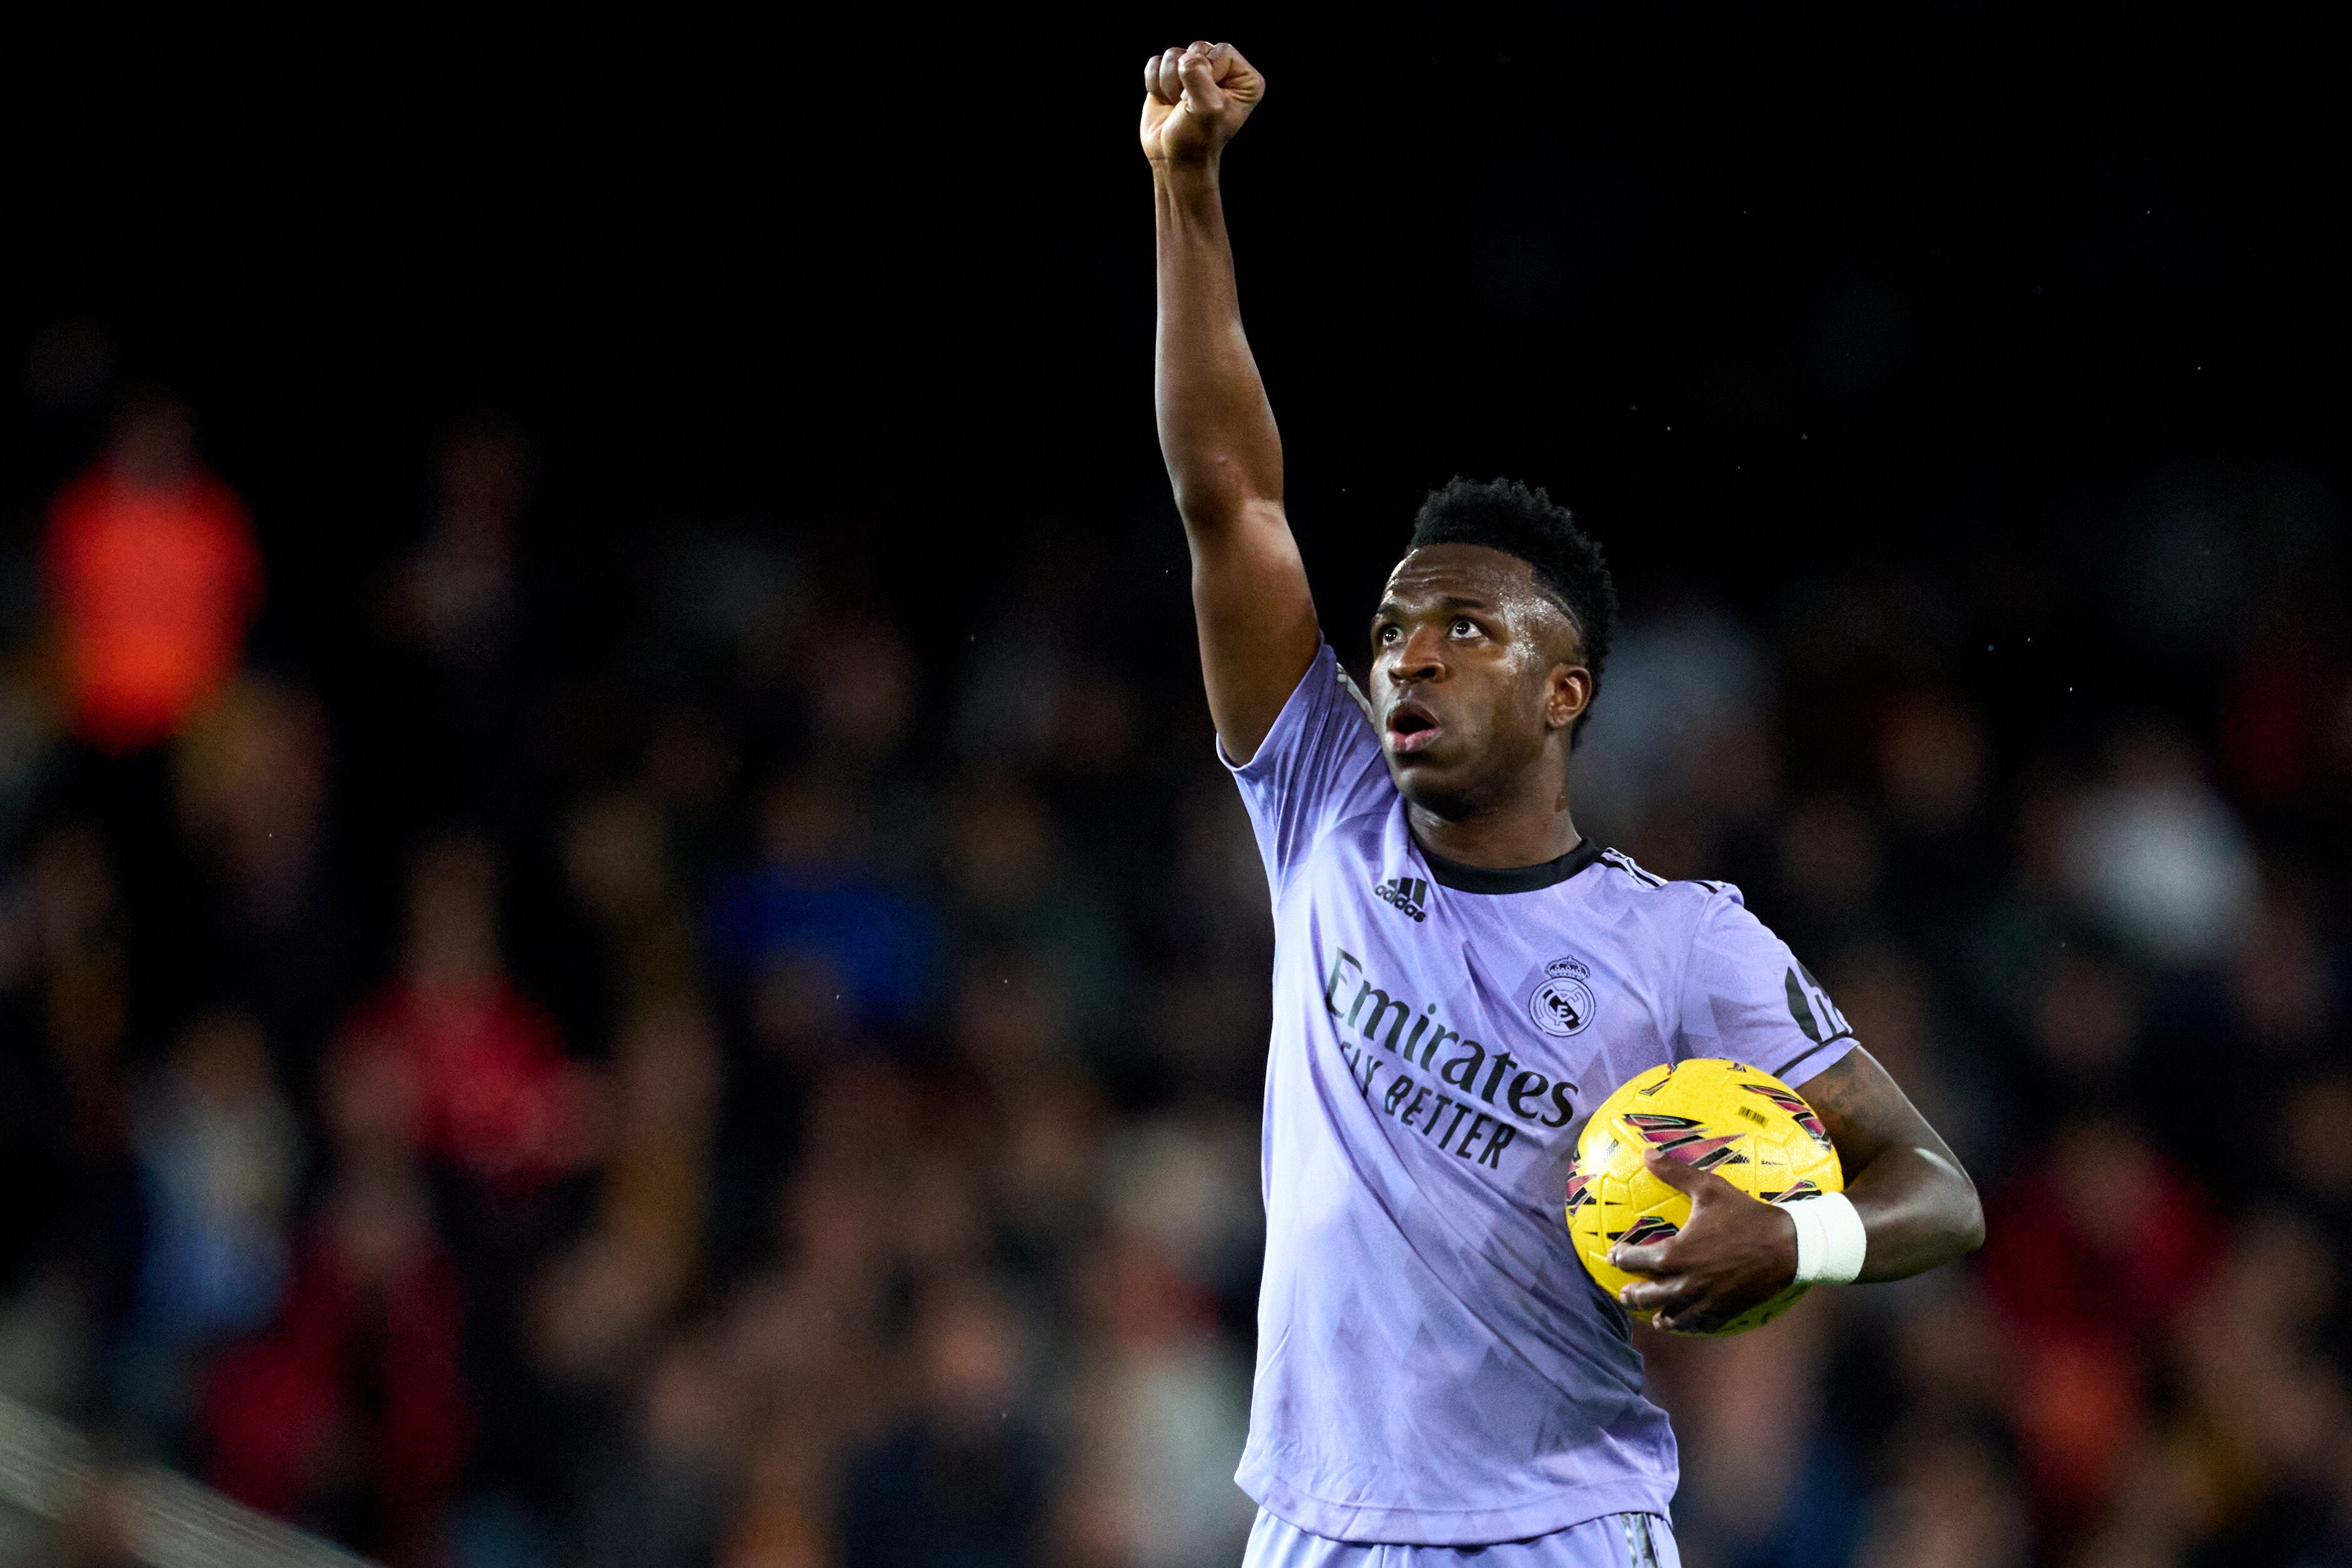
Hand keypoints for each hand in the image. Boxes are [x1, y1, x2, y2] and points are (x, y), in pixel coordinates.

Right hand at [1141, 41, 1264, 167]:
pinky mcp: (1171, 76)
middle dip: (1185, 78)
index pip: (1222, 50)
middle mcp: (1222, 70)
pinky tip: (1166, 102)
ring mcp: (1196, 72)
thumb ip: (1199, 77)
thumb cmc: (1196, 139)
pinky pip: (1155, 63)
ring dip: (1169, 84)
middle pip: (1197, 47)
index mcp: (1244, 79)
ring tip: (1178, 105)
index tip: (1204, 100)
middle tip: (1187, 104)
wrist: (1173, 158)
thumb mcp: (1206, 109)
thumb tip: (1184, 58)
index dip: (1208, 72)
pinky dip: (1155, 85)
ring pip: (1172, 55)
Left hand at [1610, 1149, 1798, 1333]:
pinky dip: (1687, 1323)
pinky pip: (1699, 1322)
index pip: (1635, 1261)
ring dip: (1658, 1315)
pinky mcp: (1724, 1310)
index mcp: (1675, 1255)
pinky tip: (1685, 1321)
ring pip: (1672, 1316)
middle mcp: (1685, 1283)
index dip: (1621, 1258)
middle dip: (1632, 1294)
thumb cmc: (1745, 1215)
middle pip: (1647, 1296)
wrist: (1788, 1246)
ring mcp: (1705, 1301)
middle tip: (1624, 1293)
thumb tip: (1647, 1153)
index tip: (1614, 1255)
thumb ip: (1675, 1172)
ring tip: (1652, 1315)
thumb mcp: (1709, 1187)